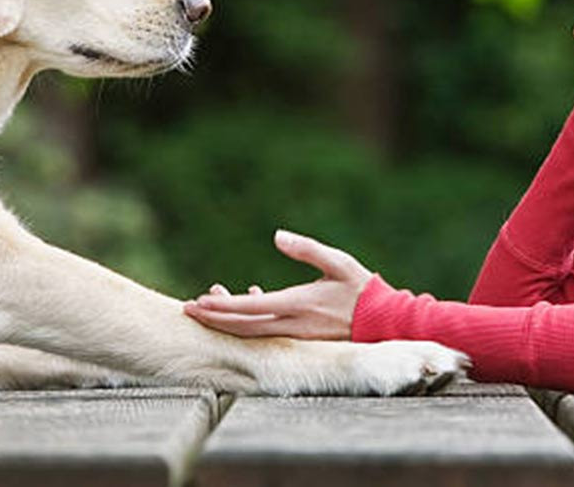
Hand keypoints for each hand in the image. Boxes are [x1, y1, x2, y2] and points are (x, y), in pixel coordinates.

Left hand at [183, 230, 373, 339]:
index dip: (222, 307)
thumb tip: (277, 235)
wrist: (385, 321)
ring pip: (253, 332)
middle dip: (214, 319)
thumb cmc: (362, 288)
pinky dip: (252, 319)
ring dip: (229, 320)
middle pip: (243, 327)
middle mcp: (293, 325)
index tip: (198, 302)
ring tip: (210, 305)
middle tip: (188, 309)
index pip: (250, 309)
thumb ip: (307, 248)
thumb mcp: (338, 262)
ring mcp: (296, 335)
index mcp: (299, 304)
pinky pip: (268, 332)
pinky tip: (250, 298)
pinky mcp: (301, 338)